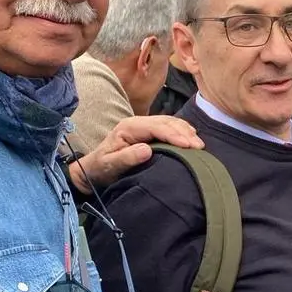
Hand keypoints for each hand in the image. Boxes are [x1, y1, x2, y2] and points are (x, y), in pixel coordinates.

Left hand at [70, 116, 203, 192]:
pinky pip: (168, 127)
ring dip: (185, 131)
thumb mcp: (110, 165)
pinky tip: (191, 138)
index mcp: (129, 127)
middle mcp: (137, 122)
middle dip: (184, 133)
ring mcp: (143, 125)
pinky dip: (182, 131)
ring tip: (199, 144)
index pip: (156, 127)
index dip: (173, 135)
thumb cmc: (101, 169)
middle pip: (166, 122)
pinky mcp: (148, 131)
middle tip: (199, 146)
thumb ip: (127, 157)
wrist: (92, 169)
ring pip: (169, 122)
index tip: (188, 145)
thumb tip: (147, 150)